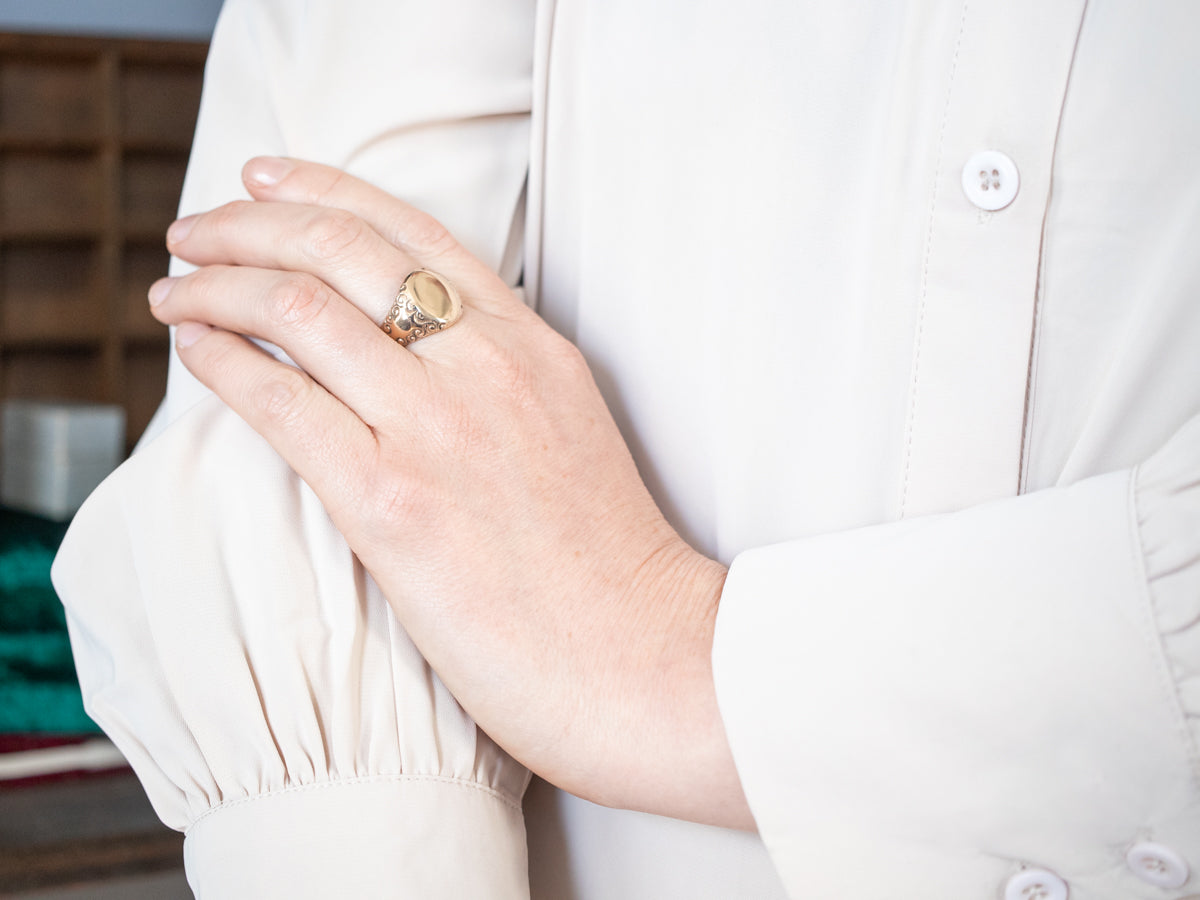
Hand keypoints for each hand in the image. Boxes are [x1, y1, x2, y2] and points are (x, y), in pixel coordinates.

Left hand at [150, 158, 752, 828]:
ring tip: (175, 292)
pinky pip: (281, 402)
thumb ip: (496, 375)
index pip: (409, 230)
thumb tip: (402, 351)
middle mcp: (484, 365)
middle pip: (340, 248)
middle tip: (195, 230)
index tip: (263, 178)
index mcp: (531, 343)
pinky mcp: (392, 501)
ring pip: (300, 308)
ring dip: (216, 286)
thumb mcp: (567, 427)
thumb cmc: (604, 561)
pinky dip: (222, 362)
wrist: (640, 654)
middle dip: (247, 223)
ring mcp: (438, 428)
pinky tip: (194, 349)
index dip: (320, 187)